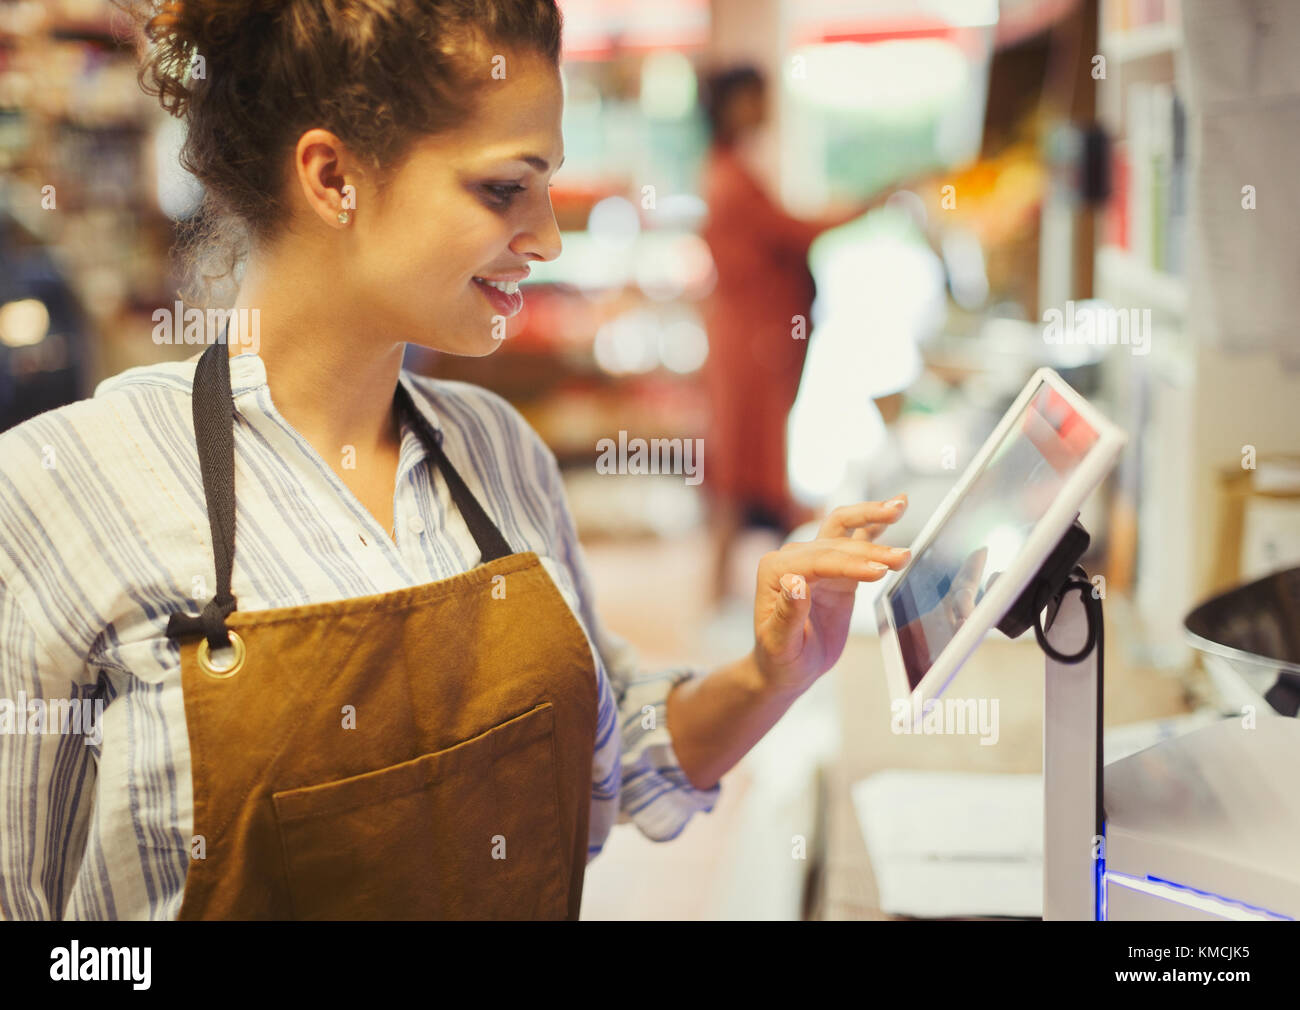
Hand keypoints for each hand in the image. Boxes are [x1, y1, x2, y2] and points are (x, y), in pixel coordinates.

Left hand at [751, 495, 910, 695]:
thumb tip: (796, 581)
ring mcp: (815, 561)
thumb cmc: (779, 658)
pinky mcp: (836, 569)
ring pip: (845, 529)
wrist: (785, 667)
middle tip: (901, 556)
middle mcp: (793, 558)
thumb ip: (788, 614)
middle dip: (871, 549)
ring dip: (873, 519)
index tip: (880, 570)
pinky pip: (855, 540)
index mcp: (776, 571)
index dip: (851, 564)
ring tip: (901, 509)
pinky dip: (873, 524)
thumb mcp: (780, 643)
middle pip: (837, 543)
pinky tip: (893, 509)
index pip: (819, 561)